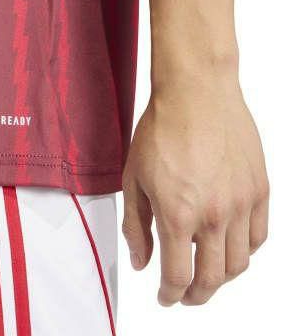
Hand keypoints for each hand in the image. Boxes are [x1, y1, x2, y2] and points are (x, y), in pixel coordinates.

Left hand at [122, 72, 268, 305]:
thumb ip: (135, 225)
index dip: (170, 294)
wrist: (196, 94)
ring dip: (220, 277)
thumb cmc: (161, 130)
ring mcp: (241, 204)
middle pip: (212, 278)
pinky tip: (228, 246)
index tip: (165, 297)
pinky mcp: (259, 190)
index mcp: (177, 214)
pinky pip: (258, 238)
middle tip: (186, 295)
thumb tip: (141, 262)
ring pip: (238, 263)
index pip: (178, 276)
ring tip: (205, 273)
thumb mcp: (133, 178)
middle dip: (196, 295)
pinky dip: (244, 252)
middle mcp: (214, 215)